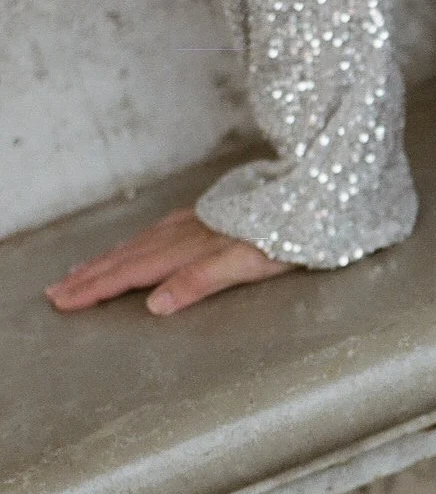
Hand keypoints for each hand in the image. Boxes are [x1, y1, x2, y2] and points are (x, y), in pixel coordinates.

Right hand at [44, 208, 295, 316]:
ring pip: (142, 242)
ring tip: (80, 272)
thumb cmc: (295, 233)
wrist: (320, 190)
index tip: (65, 300)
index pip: (135, 272)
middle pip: (130, 258)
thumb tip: (155, 303)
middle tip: (56, 293)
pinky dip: (138, 242)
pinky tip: (133, 245)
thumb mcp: (252, 263)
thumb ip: (203, 281)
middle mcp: (190, 232)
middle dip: (91, 277)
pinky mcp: (213, 213)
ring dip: (108, 259)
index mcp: (194, 248)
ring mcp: (200, 220)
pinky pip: (161, 230)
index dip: (98, 288)